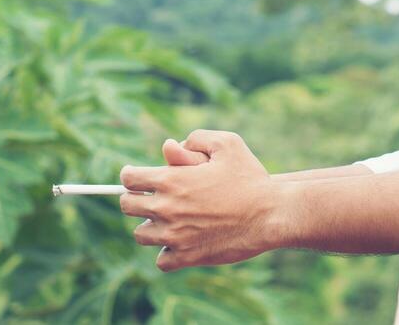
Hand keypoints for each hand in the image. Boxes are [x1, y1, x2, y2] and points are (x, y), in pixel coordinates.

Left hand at [119, 129, 277, 271]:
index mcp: (171, 180)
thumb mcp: (227, 144)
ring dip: (150, 225)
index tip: (138, 177)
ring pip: (141, 234)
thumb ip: (196, 139)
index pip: (128, 178)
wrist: (271, 215)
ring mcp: (175, 236)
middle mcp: (167, 208)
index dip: (132, 175)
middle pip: (128, 206)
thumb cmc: (250, 178)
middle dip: (136, 198)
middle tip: (151, 197)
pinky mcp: (187, 257)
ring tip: (168, 219)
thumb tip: (171, 147)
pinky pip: (161, 260)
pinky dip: (167, 251)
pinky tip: (180, 240)